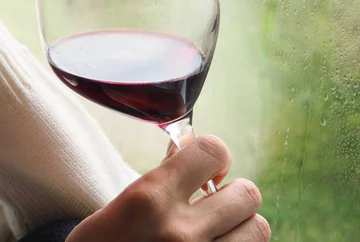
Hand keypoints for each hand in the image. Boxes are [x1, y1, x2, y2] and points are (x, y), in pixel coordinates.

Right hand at [67, 135, 269, 241]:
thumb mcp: (118, 207)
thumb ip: (159, 175)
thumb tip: (190, 144)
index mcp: (150, 199)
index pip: (212, 151)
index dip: (215, 154)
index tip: (207, 169)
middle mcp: (181, 232)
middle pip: (247, 194)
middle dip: (231, 194)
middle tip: (212, 204)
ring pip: (258, 229)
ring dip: (240, 226)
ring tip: (218, 230)